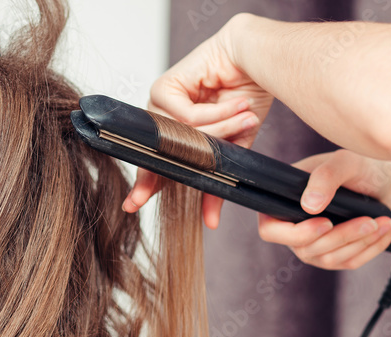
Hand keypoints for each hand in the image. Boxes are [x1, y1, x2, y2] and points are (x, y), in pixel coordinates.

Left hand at [123, 13, 273, 226]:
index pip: (157, 165)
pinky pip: (185, 116)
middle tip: (139, 199)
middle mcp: (163, 119)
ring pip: (179, 136)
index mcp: (176, 136)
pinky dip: (214, 115)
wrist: (259, 62)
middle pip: (157, 153)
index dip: (146, 186)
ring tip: (244, 118)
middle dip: (156, 174)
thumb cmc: (245, 97)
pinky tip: (235, 103)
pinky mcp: (165, 87)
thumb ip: (216, 179)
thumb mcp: (232, 148)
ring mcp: (160, 103)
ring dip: (217, 132)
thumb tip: (210, 221)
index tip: (131, 205)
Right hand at [258, 150, 390, 269]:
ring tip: (384, 222)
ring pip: (329, 260)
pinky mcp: (337, 257)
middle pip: (305, 250)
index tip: (326, 223)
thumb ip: (325, 177)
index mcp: (284, 202)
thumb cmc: (363, 168)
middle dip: (341, 237)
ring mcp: (314, 246)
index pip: (270, 230)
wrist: (390, 183)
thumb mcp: (346, 163)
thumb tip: (309, 206)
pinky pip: (349, 263)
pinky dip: (372, 248)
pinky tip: (389, 229)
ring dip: (360, 242)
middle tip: (369, 221)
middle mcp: (294, 228)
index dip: (295, 234)